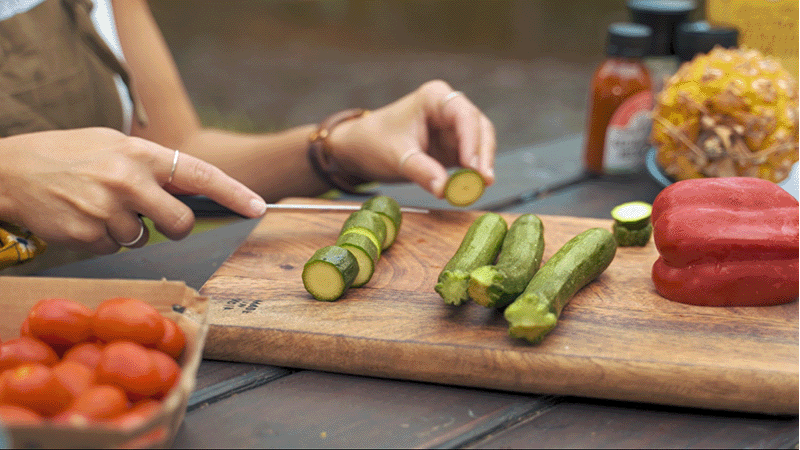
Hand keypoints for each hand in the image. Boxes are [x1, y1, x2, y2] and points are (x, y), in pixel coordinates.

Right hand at [0, 128, 265, 253]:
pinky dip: (105, 240)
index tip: (258, 208)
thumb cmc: (71, 155)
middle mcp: (128, 180)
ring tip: (100, 206)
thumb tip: (194, 191)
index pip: (200, 174)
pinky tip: (84, 217)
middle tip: (158, 219)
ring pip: (144, 240)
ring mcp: (107, 209)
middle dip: (177, 228)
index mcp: (140, 153)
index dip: (233, 193)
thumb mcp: (115, 145)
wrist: (11, 169)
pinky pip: (116, 249)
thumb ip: (154, 166)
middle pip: (181, 223)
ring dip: (129, 230)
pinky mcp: (88, 235)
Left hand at [326, 80, 495, 196]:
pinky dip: (472, 174)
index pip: (464, 116)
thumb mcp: (396, 157)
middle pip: (479, 128)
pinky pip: (470, 159)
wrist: (359, 148)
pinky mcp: (453, 147)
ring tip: (479, 187)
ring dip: (481, 165)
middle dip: (483, 155)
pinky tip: (471, 189)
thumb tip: (444, 189)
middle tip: (484, 181)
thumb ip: (421, 171)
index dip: (472, 141)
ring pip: (480, 144)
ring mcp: (453, 128)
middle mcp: (449, 109)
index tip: (473, 166)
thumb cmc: (374, 142)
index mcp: (434, 98)